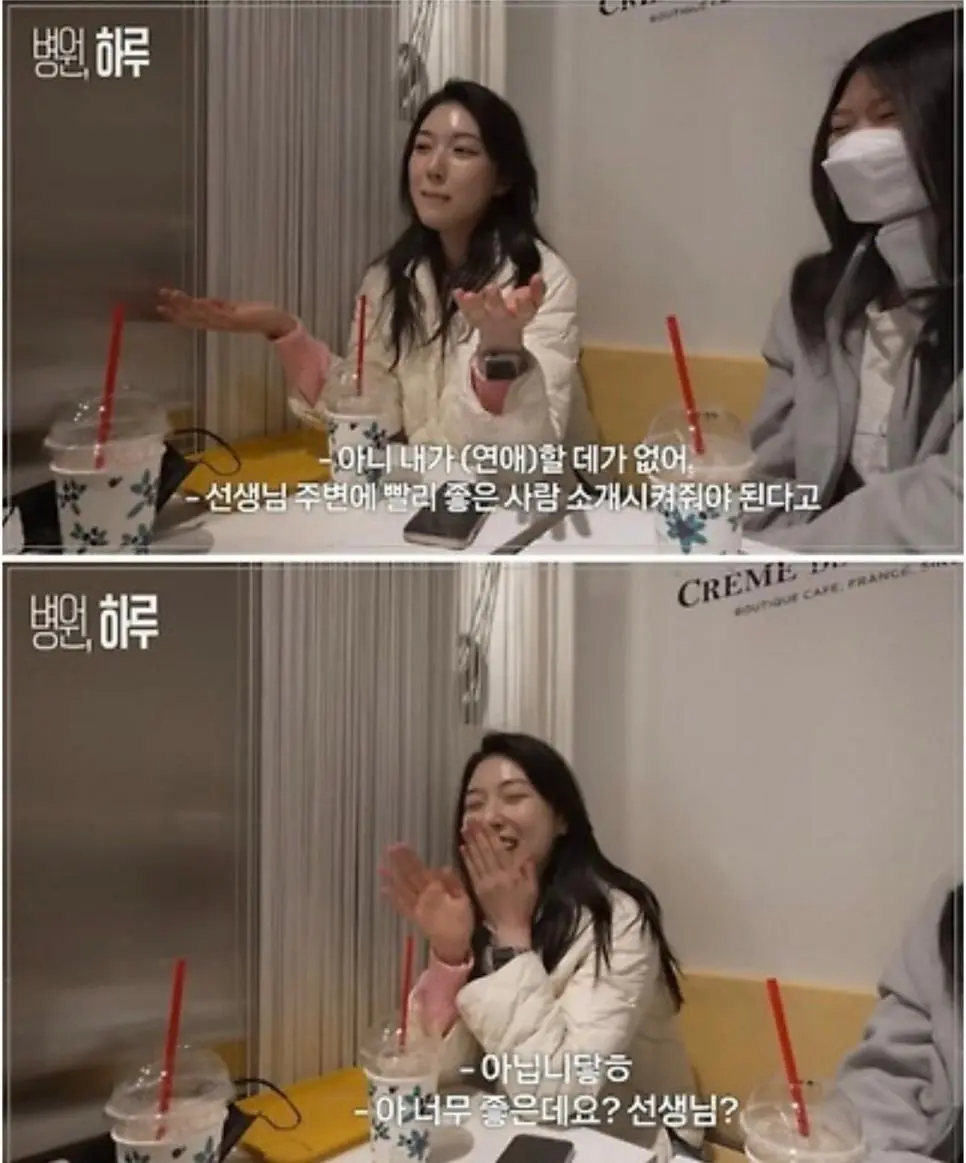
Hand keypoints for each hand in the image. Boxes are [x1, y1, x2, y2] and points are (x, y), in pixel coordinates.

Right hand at [157, 288, 296, 338]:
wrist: (276, 322)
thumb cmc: (257, 314)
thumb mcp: (234, 308)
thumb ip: (219, 306)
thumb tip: (203, 301)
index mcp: (217, 322)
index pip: (192, 319)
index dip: (176, 314)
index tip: (160, 307)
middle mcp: (219, 325)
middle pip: (193, 319)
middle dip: (176, 311)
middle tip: (159, 304)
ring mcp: (226, 323)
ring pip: (201, 315)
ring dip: (186, 306)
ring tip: (172, 295)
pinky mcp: (236, 319)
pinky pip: (217, 313)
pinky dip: (205, 307)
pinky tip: (196, 301)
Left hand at [379, 844, 473, 966]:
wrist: (454, 946)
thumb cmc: (462, 921)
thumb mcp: (464, 900)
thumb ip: (454, 884)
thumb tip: (444, 867)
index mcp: (435, 891)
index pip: (420, 870)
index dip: (410, 858)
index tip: (401, 845)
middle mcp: (422, 898)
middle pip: (409, 877)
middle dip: (400, 863)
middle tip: (390, 849)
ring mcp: (416, 907)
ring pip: (402, 889)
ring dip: (392, 878)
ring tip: (381, 867)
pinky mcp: (414, 917)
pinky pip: (401, 906)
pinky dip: (392, 898)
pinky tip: (383, 889)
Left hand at [454, 275, 544, 352]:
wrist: (500, 333)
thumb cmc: (518, 310)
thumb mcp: (532, 302)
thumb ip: (537, 291)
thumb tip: (538, 277)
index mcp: (520, 316)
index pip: (525, 311)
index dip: (526, 302)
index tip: (524, 292)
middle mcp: (502, 319)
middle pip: (499, 312)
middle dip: (495, 301)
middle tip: (492, 288)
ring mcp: (486, 319)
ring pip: (479, 314)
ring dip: (474, 304)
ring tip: (468, 295)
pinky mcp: (473, 317)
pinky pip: (466, 311)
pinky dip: (461, 302)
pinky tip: (456, 292)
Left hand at [460, 820, 537, 945]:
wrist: (510, 928)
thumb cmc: (523, 906)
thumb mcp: (532, 886)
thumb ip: (529, 867)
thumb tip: (525, 850)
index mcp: (511, 872)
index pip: (498, 848)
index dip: (489, 834)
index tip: (483, 821)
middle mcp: (497, 874)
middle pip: (485, 850)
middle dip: (477, 834)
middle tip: (470, 820)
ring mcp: (485, 882)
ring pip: (476, 858)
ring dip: (470, 842)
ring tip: (464, 829)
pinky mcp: (477, 889)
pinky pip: (471, 871)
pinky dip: (466, 858)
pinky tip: (462, 848)